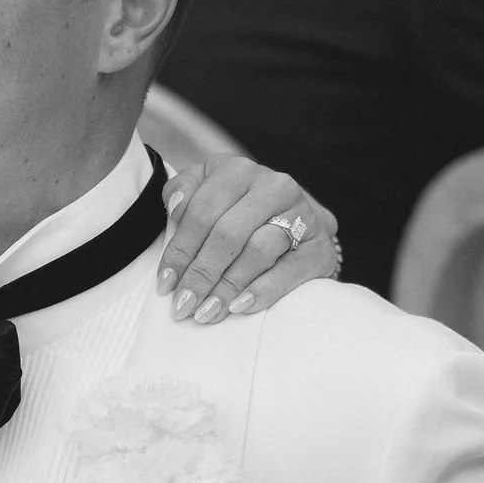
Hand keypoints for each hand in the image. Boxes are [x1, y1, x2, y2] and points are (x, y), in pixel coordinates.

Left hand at [155, 157, 339, 323]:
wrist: (300, 225)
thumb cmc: (239, 212)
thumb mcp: (207, 191)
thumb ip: (184, 191)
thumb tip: (175, 206)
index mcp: (239, 170)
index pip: (201, 211)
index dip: (179, 250)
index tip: (164, 283)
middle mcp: (274, 186)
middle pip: (227, 234)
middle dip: (200, 274)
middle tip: (182, 305)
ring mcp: (302, 214)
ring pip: (256, 251)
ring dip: (226, 286)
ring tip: (205, 312)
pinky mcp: (319, 247)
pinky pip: (288, 271)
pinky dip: (261, 291)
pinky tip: (238, 307)